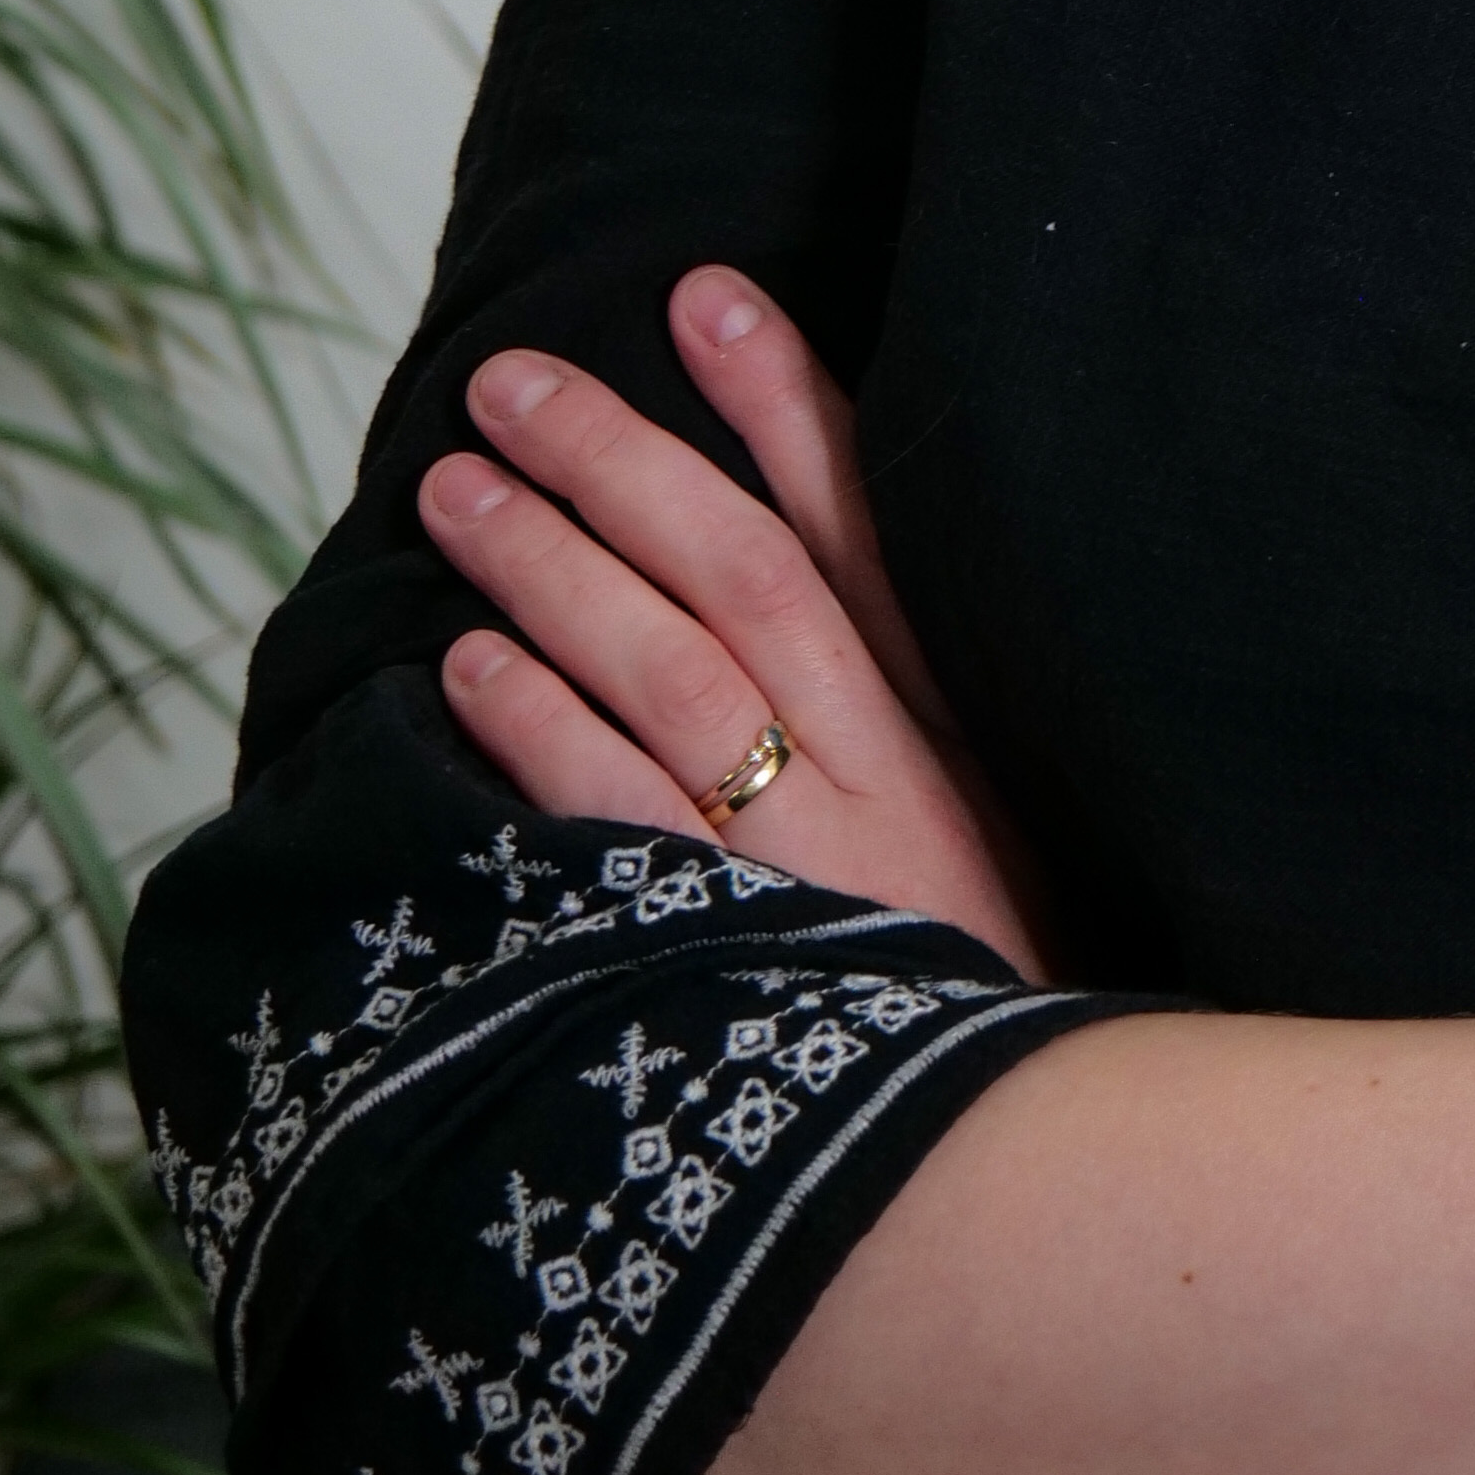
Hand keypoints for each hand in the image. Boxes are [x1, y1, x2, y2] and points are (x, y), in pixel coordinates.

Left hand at [421, 266, 1056, 976]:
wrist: (1016, 1180)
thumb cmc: (992, 987)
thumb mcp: (997, 820)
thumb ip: (924, 700)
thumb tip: (808, 559)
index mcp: (954, 721)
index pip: (861, 523)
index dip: (782, 401)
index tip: (703, 295)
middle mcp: (878, 769)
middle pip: (737, 569)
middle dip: (624, 458)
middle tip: (512, 381)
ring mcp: (799, 860)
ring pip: (662, 670)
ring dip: (552, 567)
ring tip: (457, 487)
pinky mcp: (725, 954)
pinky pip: (615, 821)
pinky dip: (540, 735)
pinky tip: (470, 668)